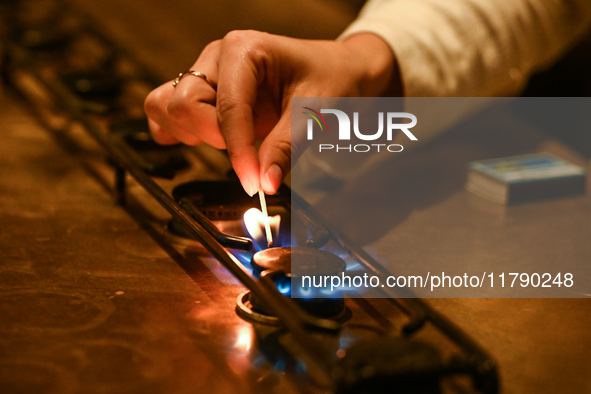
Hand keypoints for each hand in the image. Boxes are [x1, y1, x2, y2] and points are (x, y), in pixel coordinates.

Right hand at [144, 30, 400, 194]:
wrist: (337, 70)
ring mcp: (205, 74)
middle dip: (213, 138)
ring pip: (165, 106)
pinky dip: (178, 132)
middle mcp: (216, 58)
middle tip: (248, 151)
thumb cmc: (329, 80)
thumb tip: (265, 184)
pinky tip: (208, 140)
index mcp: (244, 50)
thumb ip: (285, 148)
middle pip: (184, 105)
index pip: (228, 108)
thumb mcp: (315, 114)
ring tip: (228, 140)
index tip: (253, 184)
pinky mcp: (201, 93)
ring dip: (191, 134)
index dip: (238, 151)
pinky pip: (165, 111)